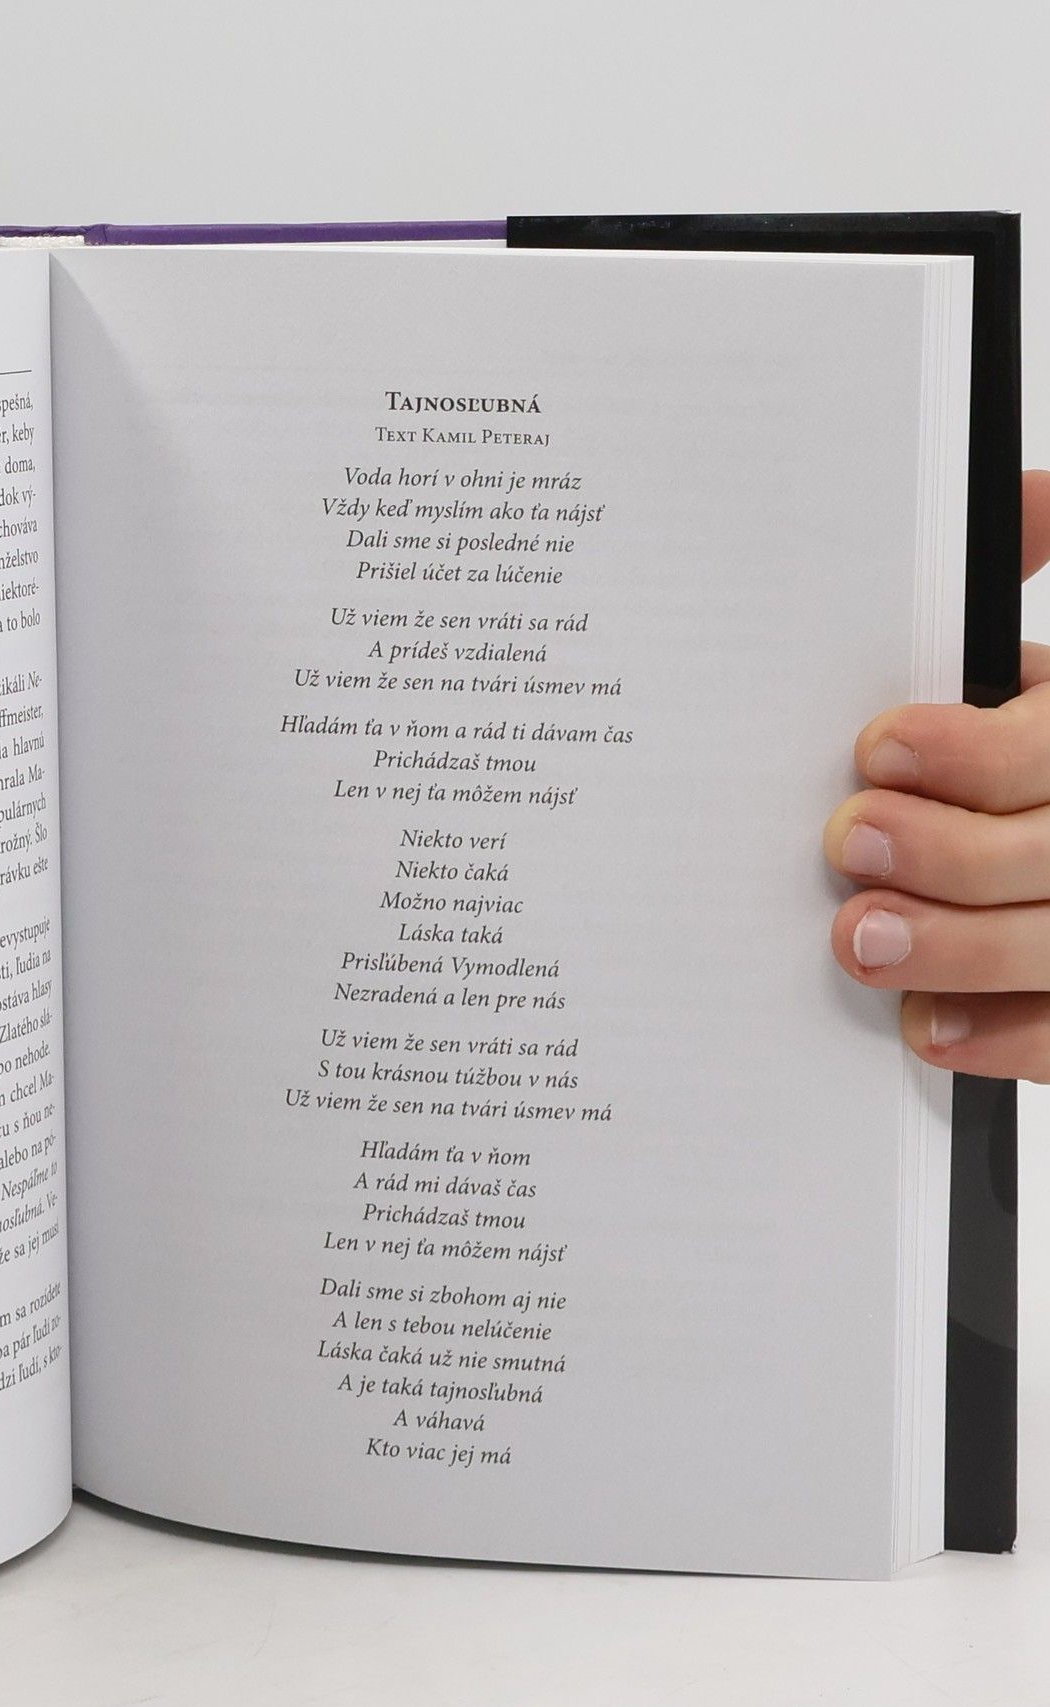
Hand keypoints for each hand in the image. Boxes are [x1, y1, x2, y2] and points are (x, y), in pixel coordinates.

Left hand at [826, 471, 1049, 1077]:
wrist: (1029, 815)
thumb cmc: (1025, 743)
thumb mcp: (1033, 667)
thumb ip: (1018, 584)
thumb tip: (1009, 490)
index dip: (976, 752)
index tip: (878, 747)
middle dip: (951, 852)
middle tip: (851, 842)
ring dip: (961, 949)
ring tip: (859, 939)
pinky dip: (1003, 1039)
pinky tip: (928, 1028)